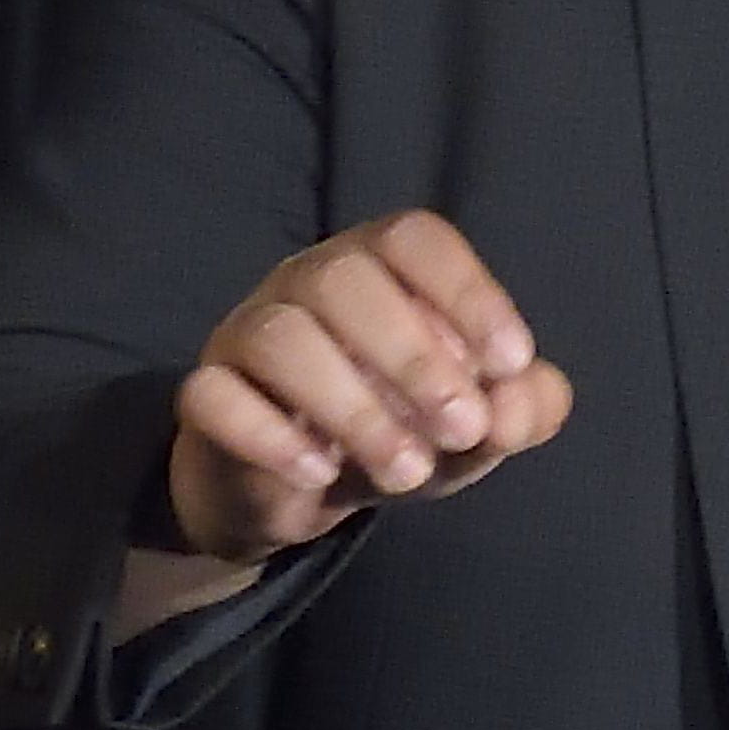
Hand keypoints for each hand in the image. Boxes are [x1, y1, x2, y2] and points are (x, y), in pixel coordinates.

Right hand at [160, 210, 572, 566]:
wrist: (308, 490)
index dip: (468, 292)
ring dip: (354, 408)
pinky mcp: (205, 394)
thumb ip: (518, 411)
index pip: (415, 239)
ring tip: (406, 472)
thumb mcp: (474, 429)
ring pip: (281, 337)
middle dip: (415, 359)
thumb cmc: (401, 427)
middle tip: (463, 429)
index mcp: (380, 265)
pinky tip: (320, 473)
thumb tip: (523, 404)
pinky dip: (271, 436)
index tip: (512, 364)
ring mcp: (247, 331)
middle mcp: (308, 280)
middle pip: (345, 279)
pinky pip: (213, 395)